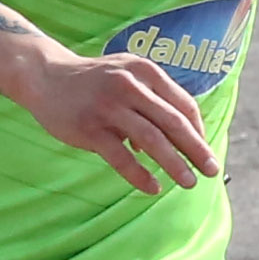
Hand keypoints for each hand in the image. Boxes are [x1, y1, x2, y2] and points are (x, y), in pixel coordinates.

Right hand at [0, 44, 221, 192]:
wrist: (46, 76)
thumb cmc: (95, 81)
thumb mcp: (128, 75)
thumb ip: (154, 100)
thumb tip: (179, 138)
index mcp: (145, 71)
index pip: (183, 104)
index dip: (198, 131)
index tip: (204, 151)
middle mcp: (130, 85)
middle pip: (173, 123)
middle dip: (196, 149)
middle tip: (212, 170)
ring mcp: (109, 106)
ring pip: (151, 140)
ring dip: (174, 164)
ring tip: (189, 183)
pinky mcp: (89, 127)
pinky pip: (121, 157)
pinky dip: (139, 175)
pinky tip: (152, 188)